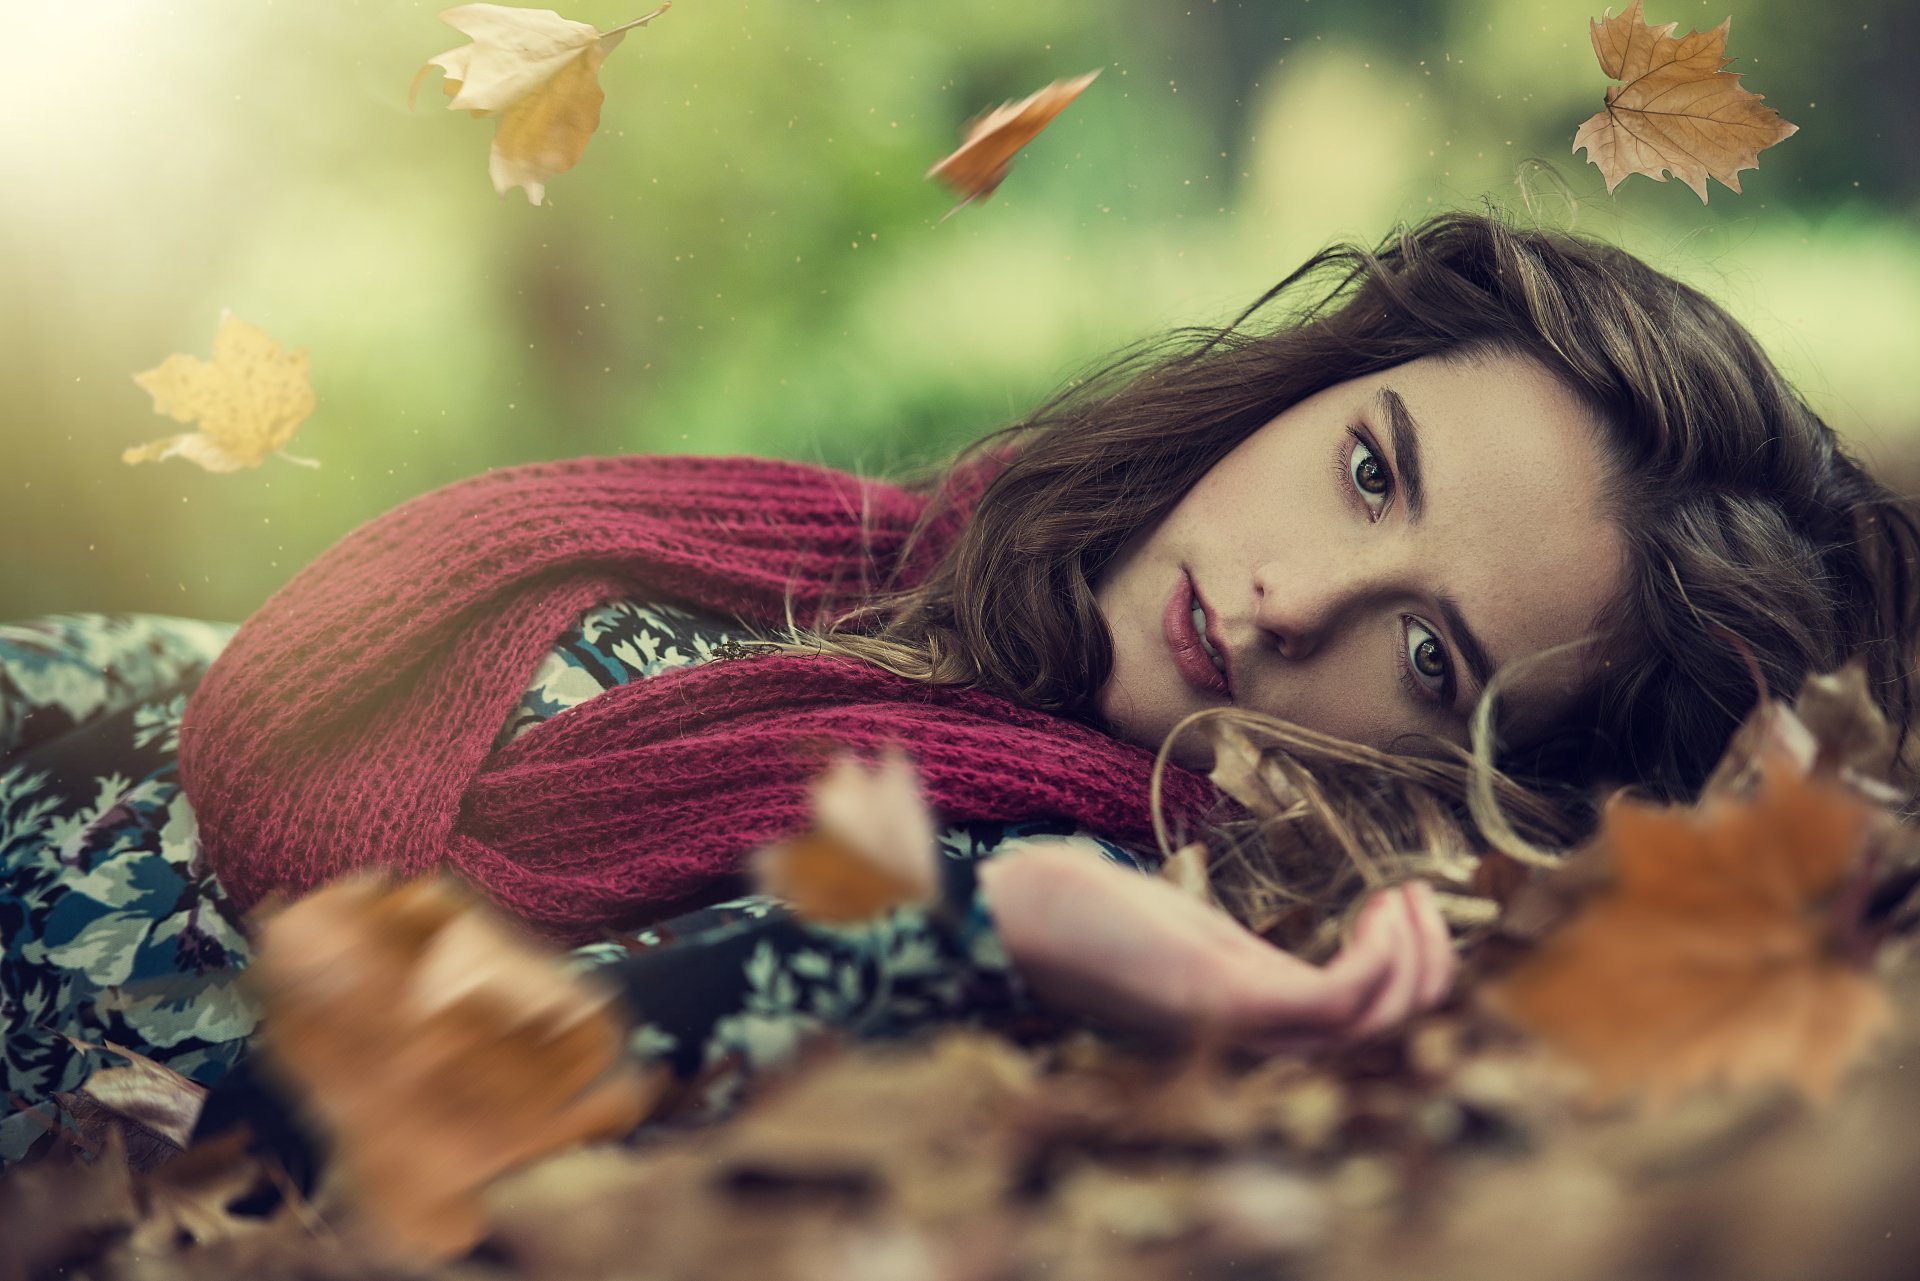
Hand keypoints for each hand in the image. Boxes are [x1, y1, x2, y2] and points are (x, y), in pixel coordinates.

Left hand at [979, 842, 1454, 1052]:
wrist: (1008, 916)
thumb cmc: (1077, 912)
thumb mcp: (1169, 929)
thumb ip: (1213, 942)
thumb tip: (1229, 929)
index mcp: (1243, 1013)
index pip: (1353, 1024)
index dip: (1404, 973)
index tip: (1408, 904)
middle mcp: (1250, 1028)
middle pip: (1380, 1030)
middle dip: (1428, 965)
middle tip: (1423, 897)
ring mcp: (1239, 1017)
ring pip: (1373, 1021)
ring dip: (1416, 956)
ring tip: (1408, 894)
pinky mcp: (1224, 993)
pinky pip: (1339, 997)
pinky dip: (1379, 952)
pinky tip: (1378, 901)